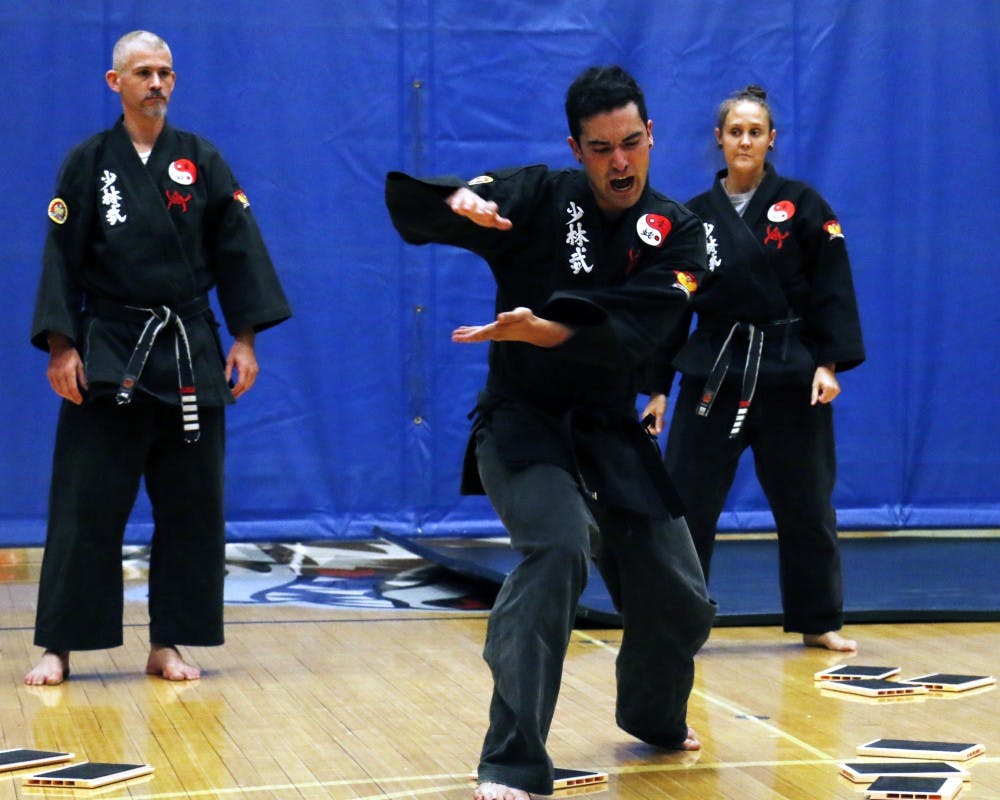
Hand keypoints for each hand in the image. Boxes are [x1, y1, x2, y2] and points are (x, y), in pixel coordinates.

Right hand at [46, 334, 86, 403]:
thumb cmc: (72, 355)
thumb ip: (82, 377)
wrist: (59, 347)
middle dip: (72, 397)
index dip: (76, 395)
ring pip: (58, 389)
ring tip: (72, 398)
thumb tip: (85, 388)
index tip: (80, 400)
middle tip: (77, 401)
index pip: (71, 387)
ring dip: (65, 396)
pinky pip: (53, 386)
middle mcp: (58, 373)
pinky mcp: (48, 374)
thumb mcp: (80, 364)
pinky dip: (59, 391)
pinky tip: (65, 394)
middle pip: (65, 390)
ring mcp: (52, 373)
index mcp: (68, 370)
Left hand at [226, 330, 258, 398]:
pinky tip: (241, 388)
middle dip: (239, 393)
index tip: (230, 394)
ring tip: (236, 395)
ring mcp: (255, 370)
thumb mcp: (229, 360)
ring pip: (250, 385)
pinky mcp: (256, 370)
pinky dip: (246, 386)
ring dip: (243, 391)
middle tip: (232, 398)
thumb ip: (227, 372)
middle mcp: (252, 370)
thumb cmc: (236, 350)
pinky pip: (252, 381)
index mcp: (245, 367)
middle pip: (246, 386)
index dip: (235, 390)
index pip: (241, 383)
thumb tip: (225, 383)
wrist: (246, 343)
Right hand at [447, 187, 512, 229]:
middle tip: (484, 213)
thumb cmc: (479, 210)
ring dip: (468, 206)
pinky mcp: (457, 201)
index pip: (491, 207)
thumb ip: (498, 222)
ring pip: (468, 203)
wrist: (464, 197)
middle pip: (480, 206)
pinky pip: (456, 203)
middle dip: (482, 210)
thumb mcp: (488, 217)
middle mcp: (477, 204)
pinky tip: (455, 208)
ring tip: (467, 208)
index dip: (491, 209)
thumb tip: (510, 225)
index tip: (491, 214)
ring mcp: (467, 202)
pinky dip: (456, 205)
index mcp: (486, 208)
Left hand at [452, 306, 571, 347]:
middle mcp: (495, 333)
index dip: (472, 335)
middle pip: (478, 337)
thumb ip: (510, 316)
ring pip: (477, 336)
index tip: (462, 337)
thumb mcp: (521, 314)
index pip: (483, 333)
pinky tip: (464, 331)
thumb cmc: (526, 319)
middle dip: (465, 337)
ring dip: (466, 335)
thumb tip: (499, 318)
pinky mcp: (495, 332)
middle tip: (453, 338)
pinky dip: (472, 332)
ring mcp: (494, 334)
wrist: (531, 329)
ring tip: (454, 335)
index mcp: (499, 329)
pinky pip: (480, 333)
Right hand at [642, 393, 667, 433]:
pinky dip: (659, 423)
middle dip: (657, 428)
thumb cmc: (659, 401)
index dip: (653, 431)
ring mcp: (649, 416)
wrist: (659, 394)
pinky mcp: (652, 415)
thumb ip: (659, 422)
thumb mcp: (660, 412)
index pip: (647, 428)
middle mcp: (646, 417)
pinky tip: (663, 421)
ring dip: (658, 426)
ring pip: (652, 425)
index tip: (660, 430)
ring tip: (664, 422)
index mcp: (646, 416)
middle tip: (663, 424)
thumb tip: (659, 431)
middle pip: (649, 428)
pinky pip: (654, 422)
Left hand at [811, 364, 839, 404]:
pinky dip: (828, 394)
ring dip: (825, 395)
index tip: (818, 390)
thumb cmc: (819, 377)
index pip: (823, 400)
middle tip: (821, 388)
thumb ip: (814, 395)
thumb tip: (812, 404)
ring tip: (823, 387)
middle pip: (827, 400)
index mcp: (829, 388)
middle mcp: (835, 389)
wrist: (826, 369)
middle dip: (822, 396)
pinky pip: (832, 397)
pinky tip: (826, 388)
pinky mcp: (838, 390)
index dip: (818, 397)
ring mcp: (838, 390)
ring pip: (829, 399)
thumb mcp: (815, 386)